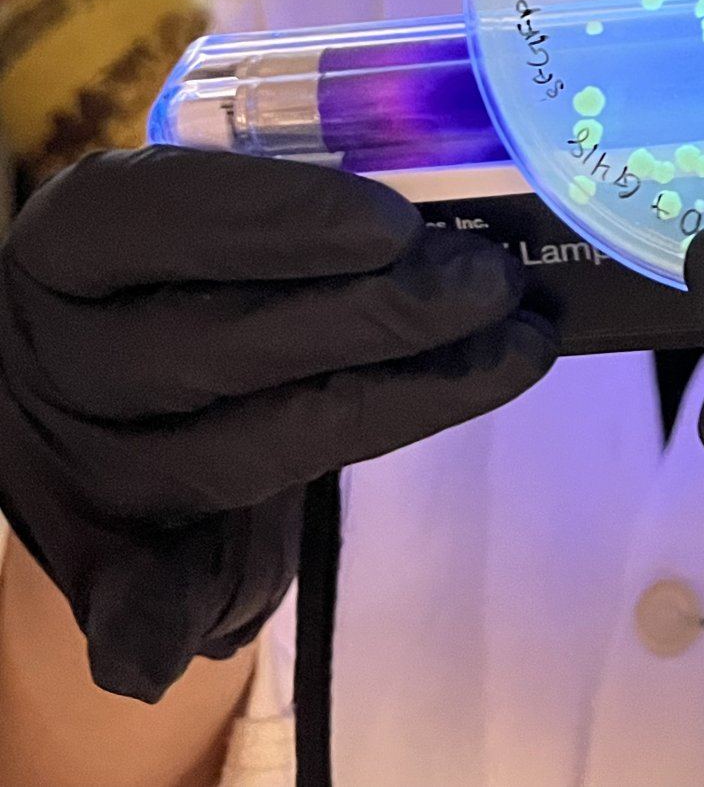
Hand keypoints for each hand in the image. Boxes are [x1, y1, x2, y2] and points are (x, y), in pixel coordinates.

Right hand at [0, 147, 554, 701]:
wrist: (85, 398)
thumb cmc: (181, 281)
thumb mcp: (200, 226)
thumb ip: (283, 221)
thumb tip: (418, 224)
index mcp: (75, 241)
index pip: (169, 213)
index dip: (285, 219)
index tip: (399, 225)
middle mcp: (60, 355)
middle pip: (225, 344)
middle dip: (382, 314)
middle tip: (495, 283)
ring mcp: (78, 470)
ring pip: (241, 454)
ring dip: (395, 410)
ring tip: (512, 354)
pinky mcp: (106, 564)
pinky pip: (133, 603)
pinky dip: (173, 618)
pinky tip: (224, 620)